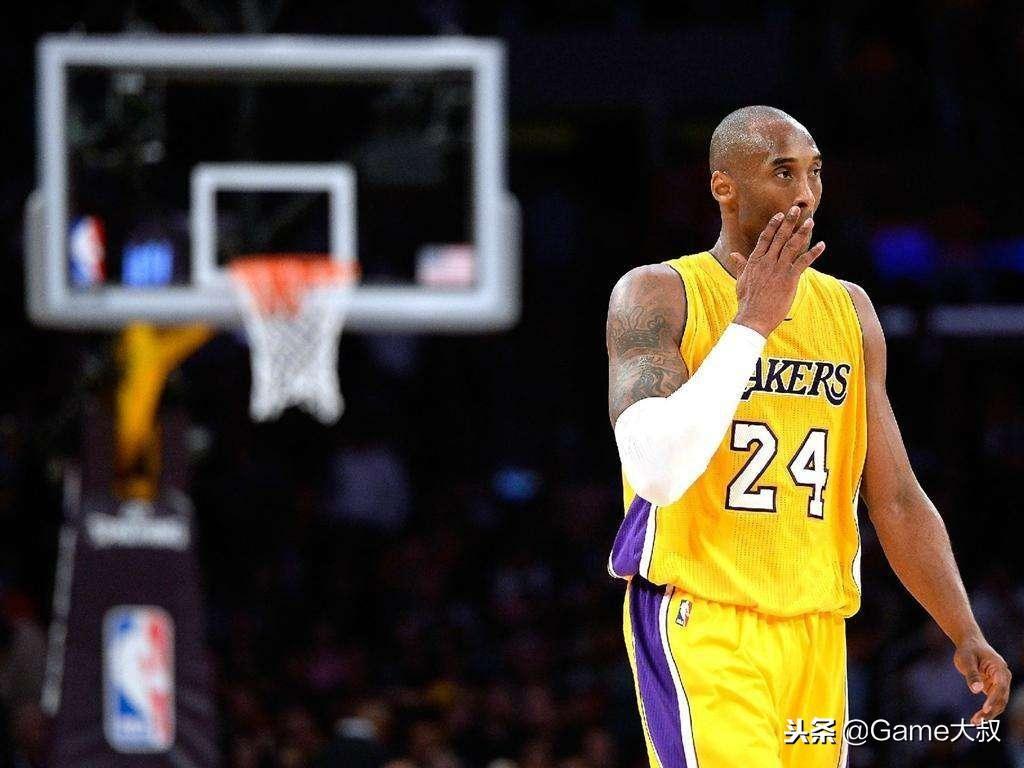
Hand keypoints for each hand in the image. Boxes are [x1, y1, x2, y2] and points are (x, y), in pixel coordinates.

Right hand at [730, 205, 825, 337]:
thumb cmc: (747, 301)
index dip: (773, 225)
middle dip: (789, 222)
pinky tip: (822, 245)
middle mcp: (767, 262)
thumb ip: (741, 265)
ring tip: (810, 221)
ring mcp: (779, 269)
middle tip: (796, 209)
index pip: (765, 238)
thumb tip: (734, 254)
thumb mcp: (741, 280)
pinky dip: (814, 252)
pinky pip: (804, 261)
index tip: (780, 215)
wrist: (753, 317)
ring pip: (792, 245)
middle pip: (780, 237)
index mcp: (755, 261)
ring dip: (803, 232)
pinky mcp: (789, 278)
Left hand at [953, 635, 1011, 723]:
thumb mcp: (966, 659)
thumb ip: (972, 674)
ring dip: (989, 714)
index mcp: (1000, 669)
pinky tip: (977, 718)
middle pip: (1002, 698)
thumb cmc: (968, 650)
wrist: (970, 644)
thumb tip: (976, 690)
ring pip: (999, 703)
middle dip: (990, 711)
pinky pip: (993, 702)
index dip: (993, 699)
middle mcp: (1004, 678)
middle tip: (977, 721)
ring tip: (975, 722)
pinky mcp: (994, 688)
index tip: (984, 709)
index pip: (1000, 687)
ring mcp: (1000, 684)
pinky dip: (987, 710)